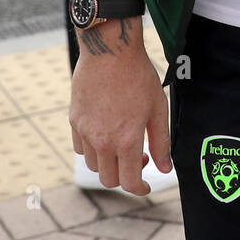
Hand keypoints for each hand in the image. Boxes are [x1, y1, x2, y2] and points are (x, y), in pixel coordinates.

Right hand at [69, 17, 172, 194]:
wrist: (110, 50)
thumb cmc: (138, 76)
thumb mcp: (158, 108)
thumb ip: (161, 142)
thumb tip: (165, 168)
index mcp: (126, 140)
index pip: (129, 182)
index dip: (139, 189)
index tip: (146, 185)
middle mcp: (102, 140)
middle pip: (108, 179)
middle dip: (124, 176)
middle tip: (138, 157)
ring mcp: (85, 131)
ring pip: (93, 165)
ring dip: (108, 162)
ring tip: (121, 142)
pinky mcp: (74, 120)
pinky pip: (80, 147)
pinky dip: (92, 148)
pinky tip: (105, 131)